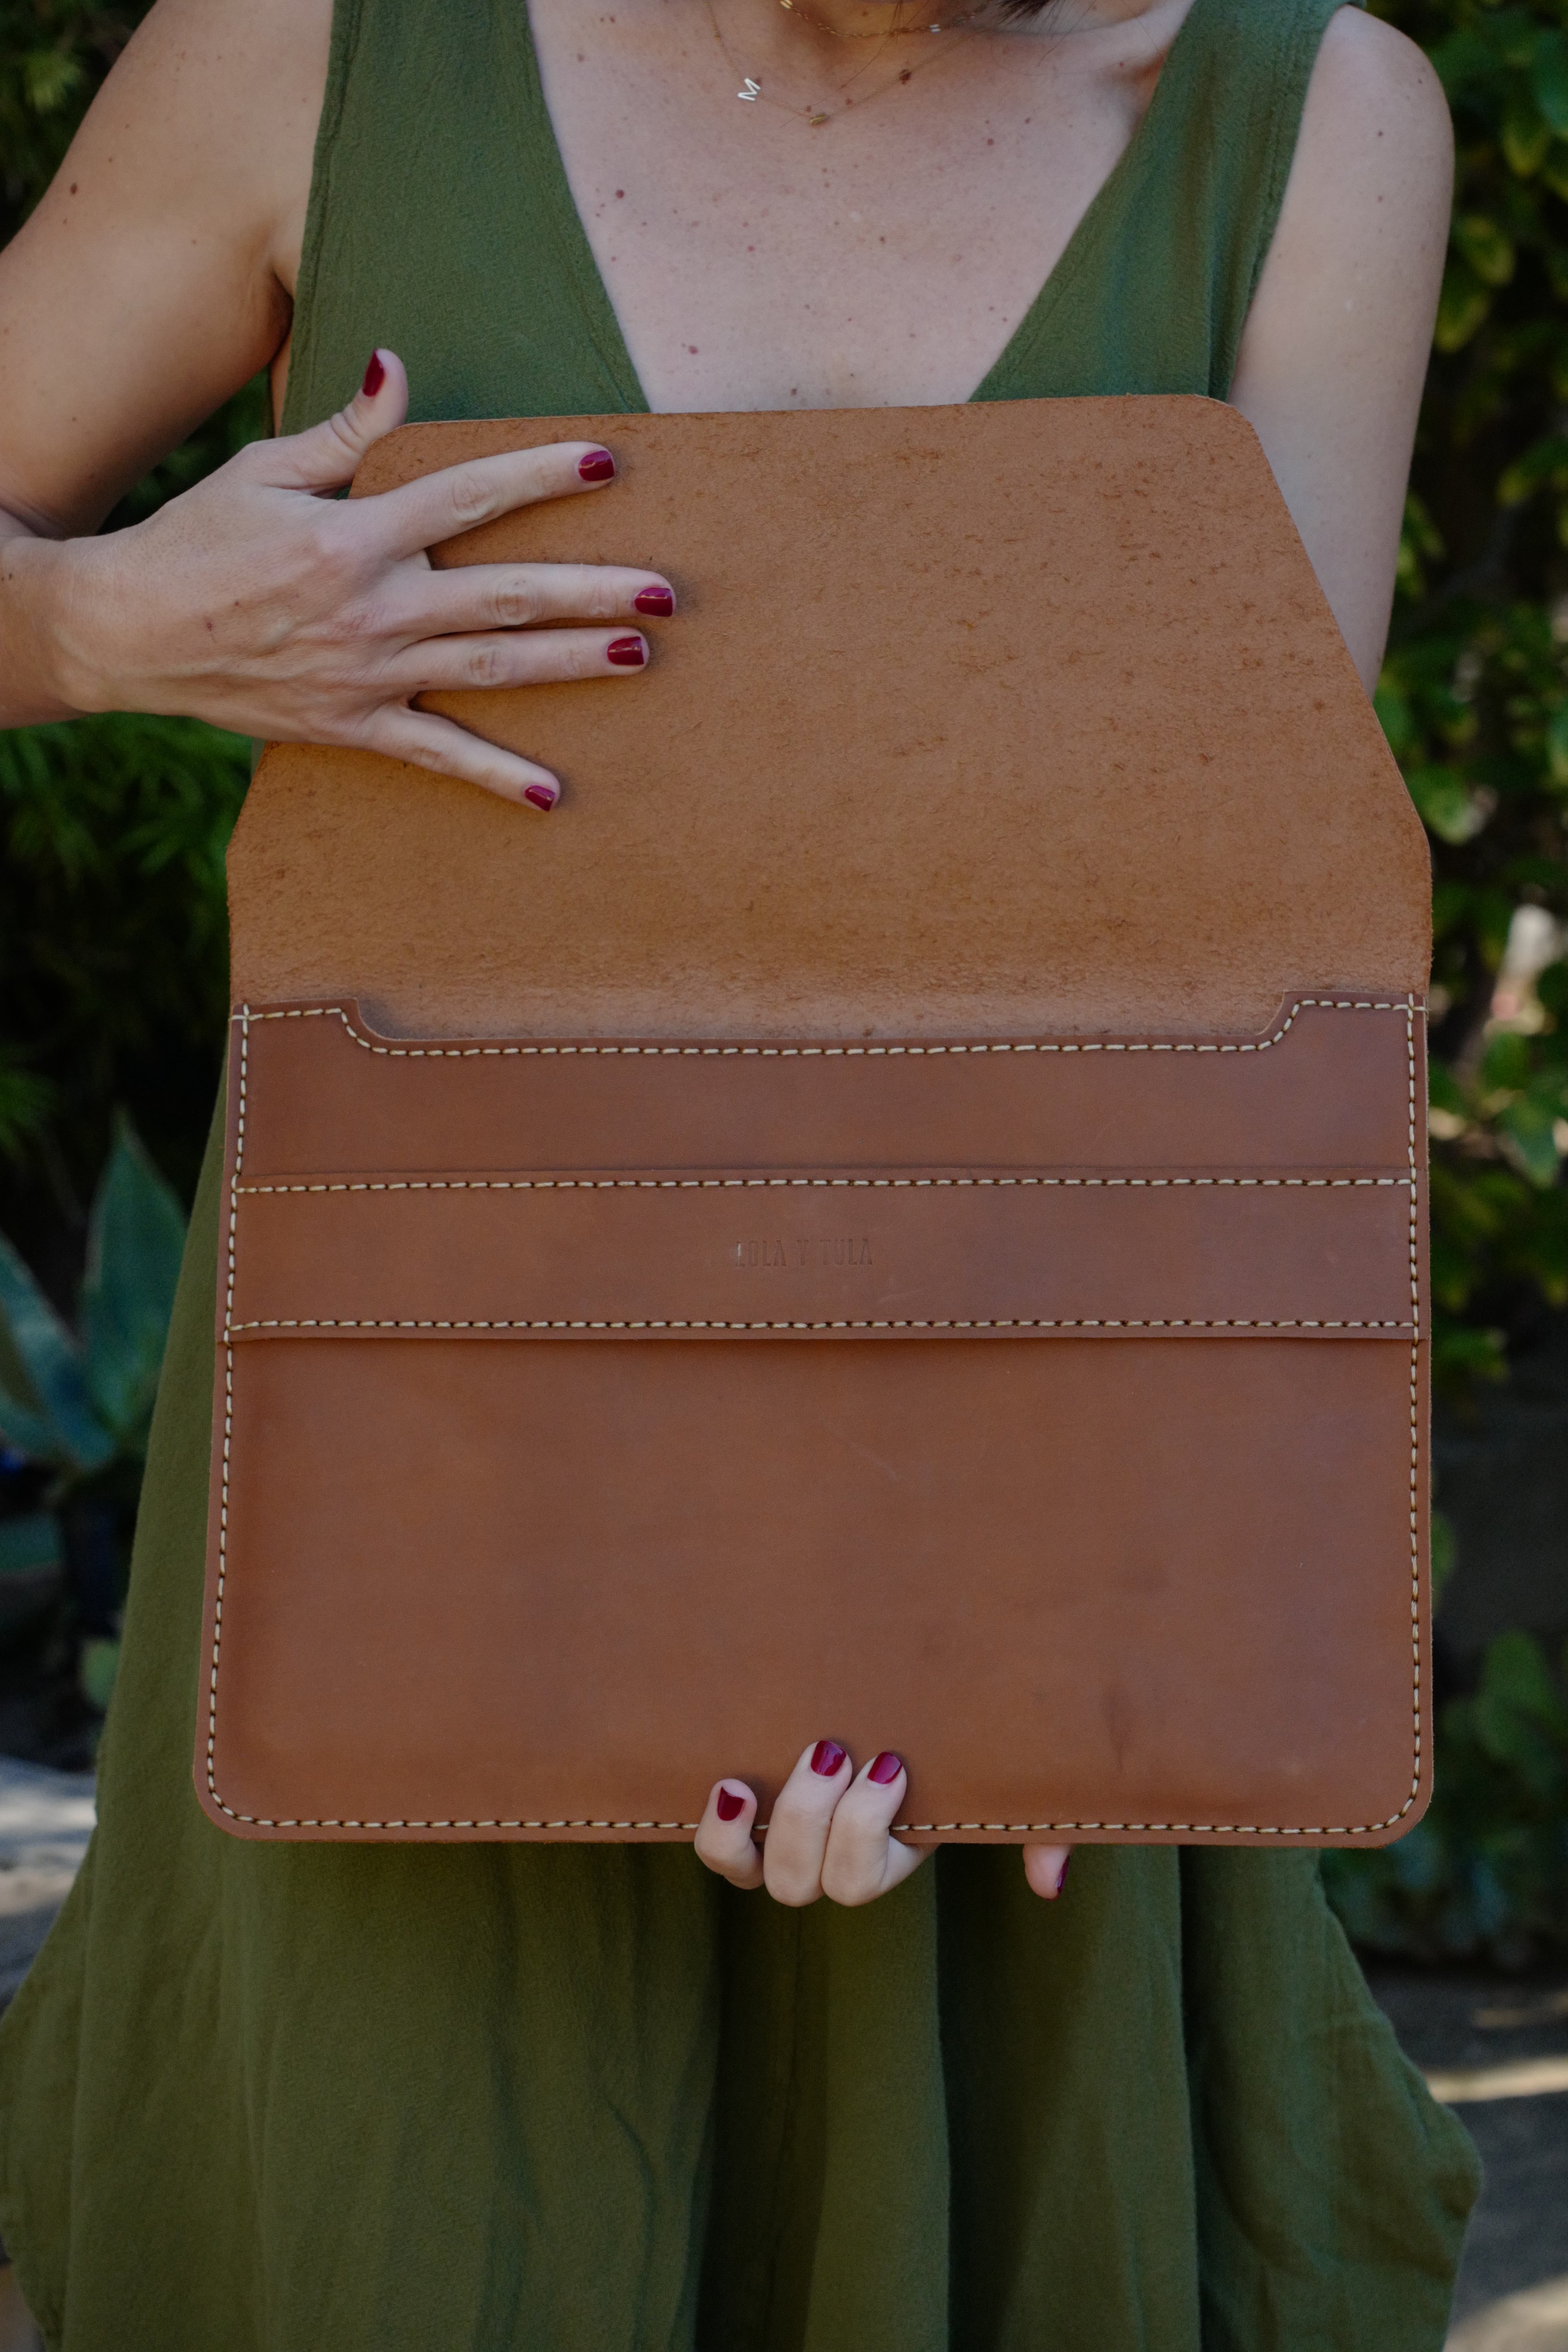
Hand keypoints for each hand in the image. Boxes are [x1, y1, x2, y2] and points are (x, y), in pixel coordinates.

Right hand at [31, 349, 669, 807]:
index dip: (542, 475)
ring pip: (490, 667)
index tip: (608, 462)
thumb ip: (344, 430)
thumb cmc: (197, 541)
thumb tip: (399, 367)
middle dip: (591, 590)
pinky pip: (436, 755)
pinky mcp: (352, 725)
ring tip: (639, 655)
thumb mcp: (265, 471)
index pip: (468, 495)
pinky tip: (551, 795)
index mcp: (354, 535)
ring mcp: (367, 673)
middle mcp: (372, 606)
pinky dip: (494, 777)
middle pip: (504, 593)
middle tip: (665, 591)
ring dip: (569, 664)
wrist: (128, 632)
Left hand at [694, 1740, 1073, 1906]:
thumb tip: (1048, 1883)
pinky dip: (719, 1833)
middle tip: (833, 1748)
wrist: (905, 1685)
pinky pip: (723, 1854)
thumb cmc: (956, 1733)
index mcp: (891, 1849)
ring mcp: (788, 1838)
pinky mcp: (753, 1814)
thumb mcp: (999, 1777)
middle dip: (814, 1820)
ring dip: (760, 1830)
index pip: (862, 1878)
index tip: (889, 1763)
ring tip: (766, 1778)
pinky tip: (727, 1786)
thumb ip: (1038, 1828)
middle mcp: (834, 1855)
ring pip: (758, 1875)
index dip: (863, 1832)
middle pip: (807, 1882)